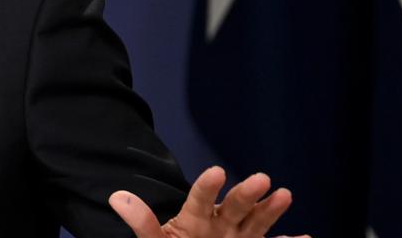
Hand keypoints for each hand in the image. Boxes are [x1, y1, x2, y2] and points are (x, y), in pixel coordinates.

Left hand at [109, 165, 308, 237]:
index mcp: (194, 219)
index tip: (216, 171)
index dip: (206, 186)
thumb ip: (142, 223)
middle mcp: (221, 224)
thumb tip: (117, 198)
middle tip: (261, 178)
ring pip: (257, 221)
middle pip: (234, 207)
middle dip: (246, 192)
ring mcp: (239, 237)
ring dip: (271, 209)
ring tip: (284, 193)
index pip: (199, 199)